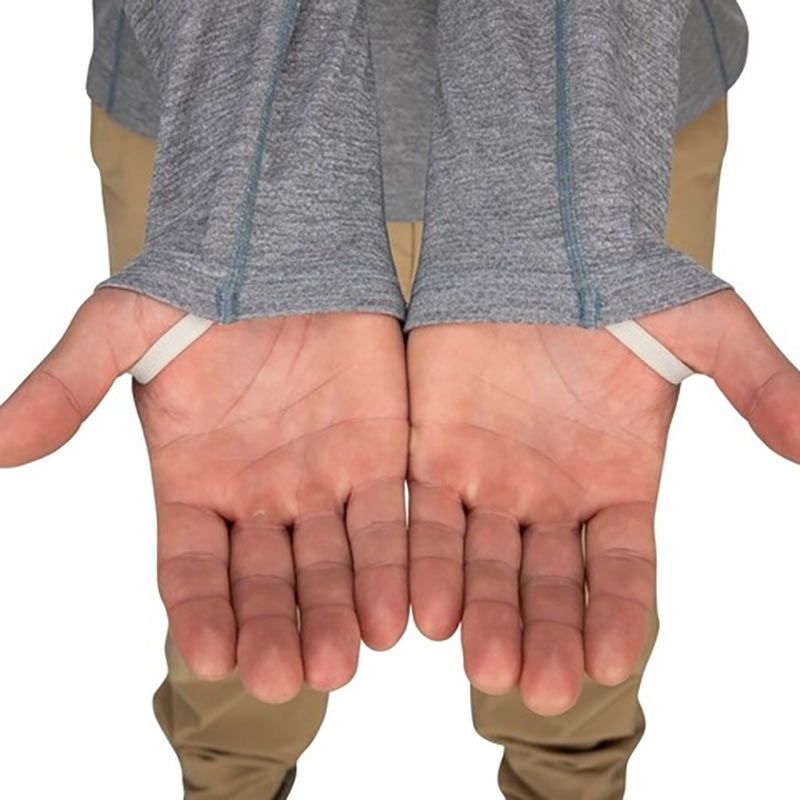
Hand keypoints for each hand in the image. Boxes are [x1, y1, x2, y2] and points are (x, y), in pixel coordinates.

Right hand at [0, 289, 408, 701]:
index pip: (190, 566)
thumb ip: (67, 387)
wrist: (278, 246)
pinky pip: (385, 517)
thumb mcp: (121, 330)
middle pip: (264, 580)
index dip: (199, 609)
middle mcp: (257, 496)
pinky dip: (389, 564)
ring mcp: (320, 480)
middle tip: (283, 679)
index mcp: (192, 482)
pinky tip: (394, 611)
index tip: (211, 653)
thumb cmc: (196, 287)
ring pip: (329, 563)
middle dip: (273, 628)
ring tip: (339, 662)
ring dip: (334, 614)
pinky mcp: (377, 456)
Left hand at [407, 289, 798, 714]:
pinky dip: (426, 561)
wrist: (535, 245)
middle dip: (547, 634)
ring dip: (484, 615)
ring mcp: (490, 482)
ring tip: (484, 666)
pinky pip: (426, 517)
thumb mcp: (703, 327)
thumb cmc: (620, 286)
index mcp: (617, 484)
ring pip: (485, 564)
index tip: (615, 661)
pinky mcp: (432, 456)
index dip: (621, 612)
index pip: (624, 567)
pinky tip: (425, 607)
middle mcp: (552, 498)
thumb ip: (759, 382)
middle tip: (539, 690)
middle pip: (549, 584)